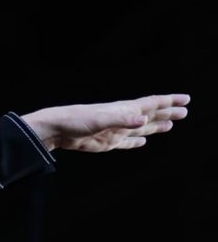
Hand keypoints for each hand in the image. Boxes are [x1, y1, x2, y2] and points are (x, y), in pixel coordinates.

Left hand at [21, 94, 189, 151]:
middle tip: (185, 111)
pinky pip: (127, 142)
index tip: (185, 99)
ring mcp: (115, 131)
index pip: (150, 104)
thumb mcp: (99, 119)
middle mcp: (121, 119)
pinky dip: (136, 141)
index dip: (168, 101)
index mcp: (122, 110)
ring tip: (171, 125)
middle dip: (167, 113)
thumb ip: (122, 120)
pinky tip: (143, 141)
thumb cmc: (75, 120)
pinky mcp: (107, 142)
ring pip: (141, 128)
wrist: (56, 130)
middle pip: (150, 114)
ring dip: (156, 126)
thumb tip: (142, 119)